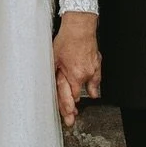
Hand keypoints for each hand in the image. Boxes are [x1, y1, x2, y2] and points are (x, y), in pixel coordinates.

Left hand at [53, 12, 101, 126]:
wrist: (80, 27)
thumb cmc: (66, 40)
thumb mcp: (53, 58)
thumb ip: (52, 74)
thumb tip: (48, 85)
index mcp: (70, 74)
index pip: (67, 96)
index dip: (65, 108)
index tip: (66, 117)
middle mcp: (82, 75)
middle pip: (76, 96)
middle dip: (72, 107)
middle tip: (71, 119)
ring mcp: (91, 71)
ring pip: (87, 89)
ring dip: (81, 96)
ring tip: (77, 110)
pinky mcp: (97, 65)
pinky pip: (96, 81)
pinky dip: (94, 87)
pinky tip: (93, 93)